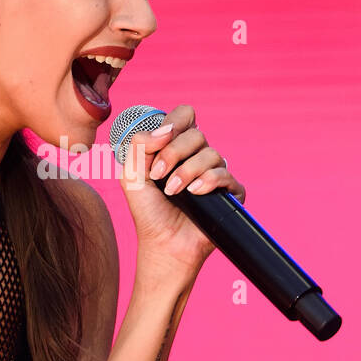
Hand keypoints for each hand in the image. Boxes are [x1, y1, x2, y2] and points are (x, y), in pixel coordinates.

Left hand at [119, 104, 246, 276]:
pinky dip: (208, 181)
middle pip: (197, 134)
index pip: (185, 116)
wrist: (162, 244)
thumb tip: (166, 129)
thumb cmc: (148, 211)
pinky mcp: (229, 193)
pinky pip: (225, 175)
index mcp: (176, 148)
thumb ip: (140, 145)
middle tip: (157, 175)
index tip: (161, 138)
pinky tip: (194, 194)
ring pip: (211, 154)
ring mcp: (215, 174)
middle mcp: (197, 157)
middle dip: (174, 153)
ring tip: (172, 191)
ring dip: (187, 171)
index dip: (176, 121)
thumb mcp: (131, 175)